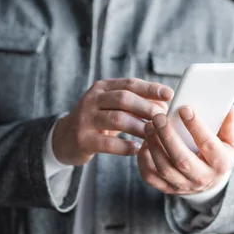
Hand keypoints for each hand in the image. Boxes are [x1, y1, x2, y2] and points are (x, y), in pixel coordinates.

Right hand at [52, 78, 173, 165]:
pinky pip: (108, 143)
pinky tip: (136, 149)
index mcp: (102, 88)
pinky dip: (125, 146)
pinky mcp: (83, 140)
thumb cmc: (98, 120)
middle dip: (146, 107)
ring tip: (153, 135)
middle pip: (124, 99)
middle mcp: (92, 100)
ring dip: (139, 127)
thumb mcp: (111, 106)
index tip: (170, 94)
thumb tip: (165, 103)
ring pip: (117, 119)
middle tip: (163, 118)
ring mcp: (85, 120)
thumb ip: (134, 102)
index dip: (151, 88)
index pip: (129, 84)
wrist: (63, 138)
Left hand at [137, 105, 233, 194]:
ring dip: (154, 145)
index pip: (208, 145)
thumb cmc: (219, 153)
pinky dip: (144, 160)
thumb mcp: (230, 140)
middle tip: (159, 117)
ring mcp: (183, 185)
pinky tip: (144, 143)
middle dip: (169, 137)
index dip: (196, 126)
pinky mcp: (167, 188)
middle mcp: (202, 178)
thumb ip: (228, 124)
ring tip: (149, 125)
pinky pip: (151, 177)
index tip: (184, 108)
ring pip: (165, 168)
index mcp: (221, 164)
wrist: (210, 181)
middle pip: (183, 160)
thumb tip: (227, 107)